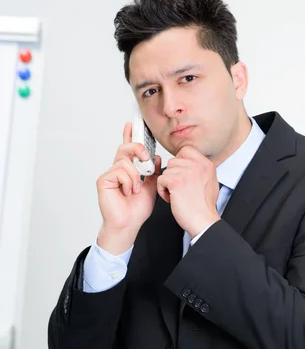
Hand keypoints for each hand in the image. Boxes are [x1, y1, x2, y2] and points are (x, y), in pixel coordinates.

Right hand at [96, 122, 161, 253]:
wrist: (129, 224)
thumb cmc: (137, 209)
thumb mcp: (152, 187)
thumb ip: (154, 172)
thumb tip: (156, 157)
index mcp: (128, 170)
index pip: (128, 149)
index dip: (129, 136)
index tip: (131, 124)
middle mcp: (117, 170)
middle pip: (125, 149)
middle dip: (138, 149)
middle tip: (146, 158)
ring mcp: (109, 174)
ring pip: (125, 161)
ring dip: (135, 176)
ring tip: (135, 190)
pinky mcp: (103, 180)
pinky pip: (119, 171)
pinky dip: (128, 182)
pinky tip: (127, 192)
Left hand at [157, 146, 220, 238]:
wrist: (203, 221)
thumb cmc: (204, 207)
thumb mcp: (210, 182)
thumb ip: (201, 170)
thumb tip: (191, 163)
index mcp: (206, 165)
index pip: (186, 150)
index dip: (179, 161)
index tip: (180, 173)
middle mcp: (198, 166)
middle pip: (173, 161)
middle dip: (172, 175)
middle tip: (179, 188)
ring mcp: (187, 173)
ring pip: (165, 171)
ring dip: (167, 184)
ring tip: (177, 195)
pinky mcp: (176, 182)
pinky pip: (160, 180)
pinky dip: (162, 191)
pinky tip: (172, 198)